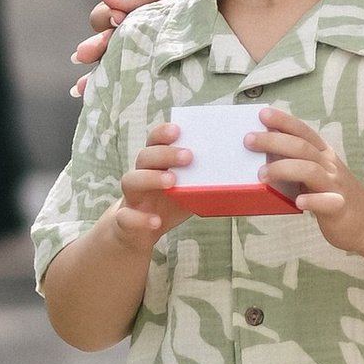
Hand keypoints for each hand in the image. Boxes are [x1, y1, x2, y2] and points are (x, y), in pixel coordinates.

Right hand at [72, 0, 202, 87]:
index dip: (107, 19)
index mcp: (138, 3)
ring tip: (83, 88)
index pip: (108, 15)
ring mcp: (156, 47)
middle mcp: (142, 27)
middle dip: (94, 49)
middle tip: (83, 55)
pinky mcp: (174, 65)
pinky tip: (109, 101)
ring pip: (121, 64)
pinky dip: (125, 90)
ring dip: (100, 76)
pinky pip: (147, 79)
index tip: (118, 20)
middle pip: (109, 42)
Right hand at [108, 119, 191, 253]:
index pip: (155, 141)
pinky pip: (126, 217)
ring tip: (172, 182)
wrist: (141, 233)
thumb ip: (204, 180)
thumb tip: (239, 171)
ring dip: (151, 178)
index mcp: (155, 164)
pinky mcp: (124, 220)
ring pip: (131, 180)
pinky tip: (156, 221)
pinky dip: (141, 219)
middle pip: (145, 156)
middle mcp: (140, 175)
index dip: (163, 133)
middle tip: (189, 156)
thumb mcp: (188, 190)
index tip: (178, 129)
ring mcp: (131, 197)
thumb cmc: (169, 204)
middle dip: (165, 153)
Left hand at [255, 107, 363, 258]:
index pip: (303, 132)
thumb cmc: (334, 195)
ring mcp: (335, 186)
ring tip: (262, 175)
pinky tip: (299, 202)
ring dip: (284, 169)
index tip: (263, 114)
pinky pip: (327, 202)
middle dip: (274, 141)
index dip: (284, 121)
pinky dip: (312, 200)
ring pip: (310, 170)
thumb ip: (297, 163)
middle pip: (302, 148)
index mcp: (323, 155)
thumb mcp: (318, 173)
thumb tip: (262, 155)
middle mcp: (329, 166)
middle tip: (248, 140)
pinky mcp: (339, 208)